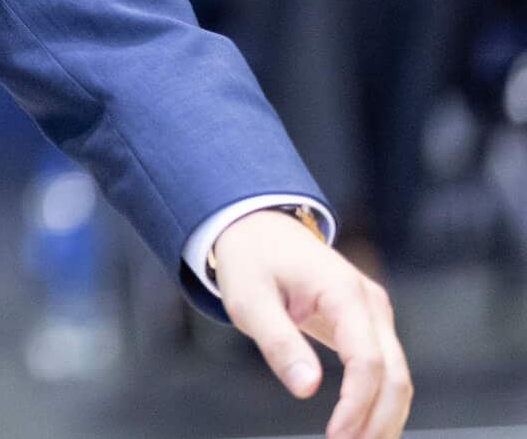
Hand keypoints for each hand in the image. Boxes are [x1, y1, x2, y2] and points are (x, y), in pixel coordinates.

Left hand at [212, 209, 410, 438]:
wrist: (257, 229)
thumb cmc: (250, 260)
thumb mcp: (249, 299)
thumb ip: (278, 341)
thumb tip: (307, 387)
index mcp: (344, 292)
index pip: (367, 360)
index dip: (357, 404)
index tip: (337, 435)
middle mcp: (371, 303)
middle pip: (395, 375)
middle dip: (378, 420)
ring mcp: (375, 314)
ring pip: (398, 377)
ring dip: (384, 416)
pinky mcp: (369, 324)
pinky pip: (386, 369)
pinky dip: (379, 401)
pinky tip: (363, 427)